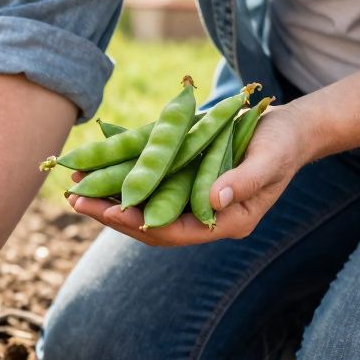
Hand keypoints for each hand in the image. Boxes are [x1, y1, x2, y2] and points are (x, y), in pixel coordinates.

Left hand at [67, 104, 311, 245]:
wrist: (286, 128)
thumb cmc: (283, 144)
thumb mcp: (271, 158)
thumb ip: (245, 181)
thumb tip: (213, 200)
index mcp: (225, 221)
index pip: (175, 231)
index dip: (141, 224)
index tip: (110, 213)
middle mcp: (201, 215)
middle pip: (149, 223)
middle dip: (110, 214)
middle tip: (74, 201)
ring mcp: (188, 197)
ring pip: (141, 204)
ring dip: (107, 197)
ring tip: (73, 187)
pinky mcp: (179, 178)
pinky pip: (145, 183)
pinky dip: (120, 176)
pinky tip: (92, 167)